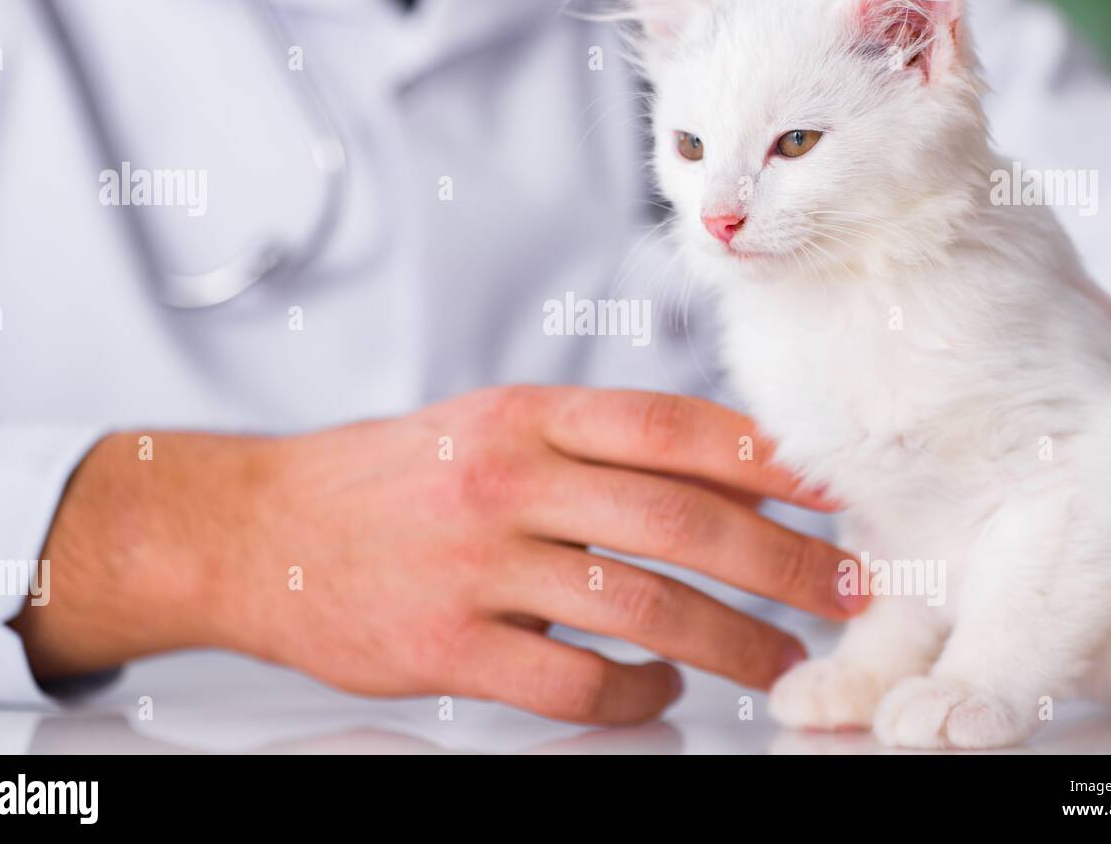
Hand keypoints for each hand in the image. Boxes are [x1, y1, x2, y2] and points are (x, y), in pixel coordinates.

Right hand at [14, 386, 859, 723]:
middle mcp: (509, 478)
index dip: (771, 461)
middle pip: (681, 520)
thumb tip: (717, 475)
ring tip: (784, 664)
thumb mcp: (490, 427)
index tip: (836, 492)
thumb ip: (593, 445)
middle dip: (784, 562)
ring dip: (732, 641)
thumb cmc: (391, 478)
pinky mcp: (447, 644)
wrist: (261, 528)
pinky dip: (636, 695)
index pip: (676, 428)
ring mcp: (477, 563)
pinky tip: (662, 694)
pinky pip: (574, 680)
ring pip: (643, 607)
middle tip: (849, 592)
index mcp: (528, 414)